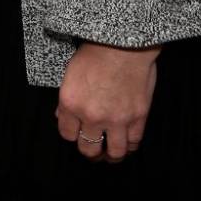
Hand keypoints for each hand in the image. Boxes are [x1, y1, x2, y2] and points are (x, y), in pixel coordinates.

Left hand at [55, 41, 159, 162]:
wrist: (124, 44)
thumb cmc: (96, 53)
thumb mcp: (70, 73)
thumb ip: (67, 100)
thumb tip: (62, 116)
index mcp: (71, 103)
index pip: (66, 134)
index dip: (71, 134)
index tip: (76, 132)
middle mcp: (92, 115)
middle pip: (88, 149)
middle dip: (89, 152)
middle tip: (92, 150)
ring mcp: (117, 119)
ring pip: (114, 152)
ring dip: (110, 155)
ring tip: (110, 154)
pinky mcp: (138, 117)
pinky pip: (134, 142)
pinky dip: (129, 146)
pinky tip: (126, 143)